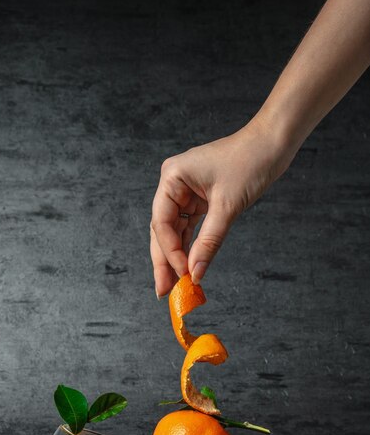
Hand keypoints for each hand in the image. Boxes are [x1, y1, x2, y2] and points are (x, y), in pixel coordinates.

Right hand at [150, 117, 291, 296]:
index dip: (169, 252)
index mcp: (172, 177)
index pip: (161, 222)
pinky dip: (191, 246)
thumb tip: (196, 273)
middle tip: (163, 291)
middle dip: (164, 261)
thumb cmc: (250, 161)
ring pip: (175, 231)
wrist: (272, 143)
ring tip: (175, 285)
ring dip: (176, 257)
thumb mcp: (227, 206)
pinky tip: (189, 266)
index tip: (182, 274)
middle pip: (163, 229)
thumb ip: (208, 241)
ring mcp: (186, 192)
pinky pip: (190, 227)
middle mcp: (174, 184)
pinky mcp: (200, 199)